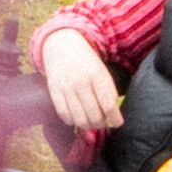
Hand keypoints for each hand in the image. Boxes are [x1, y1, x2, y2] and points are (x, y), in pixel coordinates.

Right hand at [36, 16, 126, 140]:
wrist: (62, 45)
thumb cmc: (87, 62)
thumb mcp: (102, 72)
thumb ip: (108, 93)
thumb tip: (113, 119)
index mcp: (97, 75)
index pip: (108, 106)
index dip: (115, 119)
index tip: (117, 122)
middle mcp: (81, 82)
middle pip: (94, 116)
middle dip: (102, 124)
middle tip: (104, 121)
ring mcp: (66, 88)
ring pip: (80, 120)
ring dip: (88, 125)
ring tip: (92, 121)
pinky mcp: (54, 92)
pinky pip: (65, 116)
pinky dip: (73, 121)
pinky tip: (77, 116)